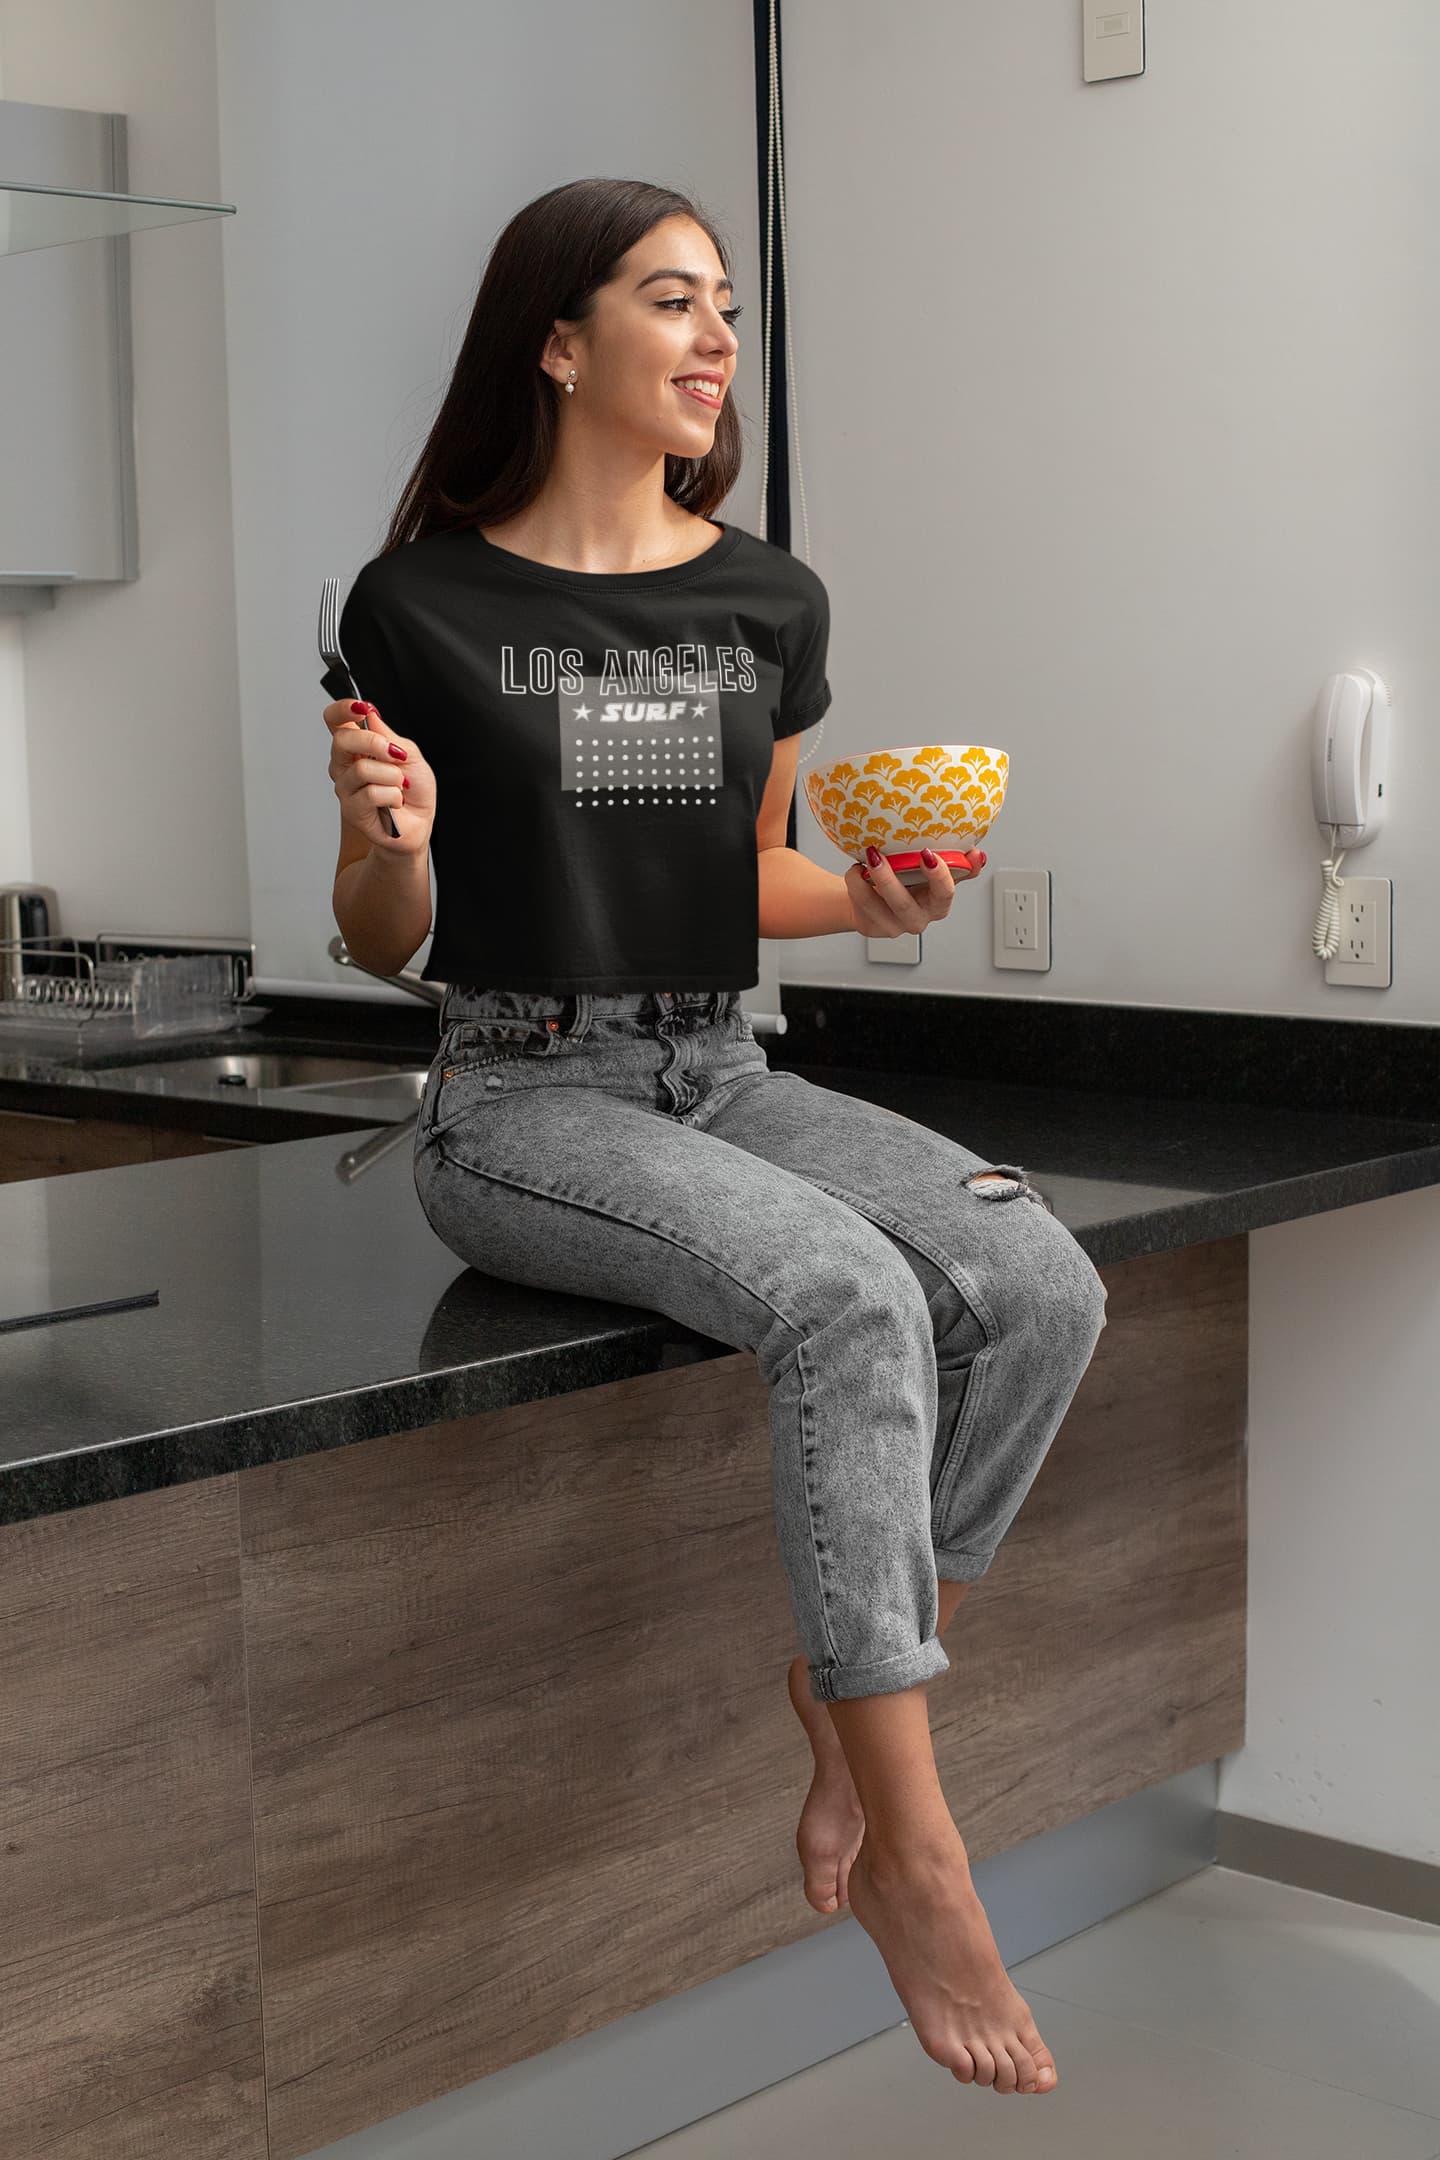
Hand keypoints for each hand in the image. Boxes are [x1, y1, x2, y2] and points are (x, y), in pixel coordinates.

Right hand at [324, 699, 434, 858]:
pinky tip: (395, 802)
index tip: (361, 708)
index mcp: (356, 746)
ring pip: (362, 769)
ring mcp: (346, 787)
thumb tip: (370, 713)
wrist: (420, 823)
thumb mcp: (409, 753)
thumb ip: (387, 735)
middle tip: (396, 755)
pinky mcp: (352, 810)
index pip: (334, 720)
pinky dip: (393, 796)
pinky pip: (371, 793)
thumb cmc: (414, 790)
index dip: (343, 709)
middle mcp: (345, 765)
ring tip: (400, 785)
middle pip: (341, 740)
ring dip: (392, 776)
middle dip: (374, 743)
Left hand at [844, 845, 983, 938]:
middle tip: (878, 854)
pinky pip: (862, 904)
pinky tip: (856, 869)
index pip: (945, 893)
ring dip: (867, 880)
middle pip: (904, 905)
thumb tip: (979, 854)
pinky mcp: (874, 927)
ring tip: (865, 857)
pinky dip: (855, 882)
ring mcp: (895, 925)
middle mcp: (919, 917)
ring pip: (878, 905)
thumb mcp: (932, 872)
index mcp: (938, 902)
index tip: (930, 855)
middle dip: (889, 880)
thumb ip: (956, 863)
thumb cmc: (908, 880)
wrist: (876, 898)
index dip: (939, 877)